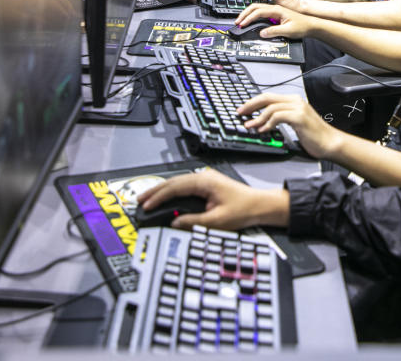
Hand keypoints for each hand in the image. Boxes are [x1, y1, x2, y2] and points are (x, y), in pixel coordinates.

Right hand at [136, 169, 289, 229]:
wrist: (261, 206)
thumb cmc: (244, 209)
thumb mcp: (216, 220)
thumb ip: (192, 221)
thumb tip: (174, 223)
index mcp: (204, 182)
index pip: (174, 187)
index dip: (158, 197)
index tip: (146, 205)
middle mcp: (204, 177)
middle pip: (173, 182)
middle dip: (155, 191)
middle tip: (139, 199)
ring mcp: (205, 180)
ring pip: (177, 183)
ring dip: (162, 191)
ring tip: (147, 198)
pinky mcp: (207, 185)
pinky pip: (184, 186)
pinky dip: (171, 192)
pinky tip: (165, 197)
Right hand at [234, 3, 312, 38]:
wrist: (311, 25)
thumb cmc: (302, 26)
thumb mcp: (288, 31)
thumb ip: (274, 31)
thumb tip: (262, 33)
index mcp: (277, 10)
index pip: (258, 11)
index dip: (249, 18)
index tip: (242, 24)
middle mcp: (275, 8)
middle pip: (255, 7)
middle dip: (245, 14)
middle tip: (237, 22)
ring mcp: (275, 11)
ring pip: (258, 8)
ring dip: (248, 13)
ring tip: (241, 20)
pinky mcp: (276, 14)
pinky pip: (262, 12)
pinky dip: (254, 14)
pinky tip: (251, 19)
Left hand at [238, 93, 340, 160]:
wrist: (330, 143)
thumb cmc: (314, 136)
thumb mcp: (295, 124)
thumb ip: (280, 119)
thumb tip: (261, 122)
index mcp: (294, 101)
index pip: (269, 97)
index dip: (253, 102)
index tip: (243, 110)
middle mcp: (295, 101)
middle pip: (267, 98)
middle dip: (250, 105)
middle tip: (240, 113)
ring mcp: (298, 108)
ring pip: (270, 108)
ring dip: (257, 118)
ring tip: (250, 126)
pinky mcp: (299, 117)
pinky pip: (278, 116)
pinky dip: (268, 123)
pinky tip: (263, 130)